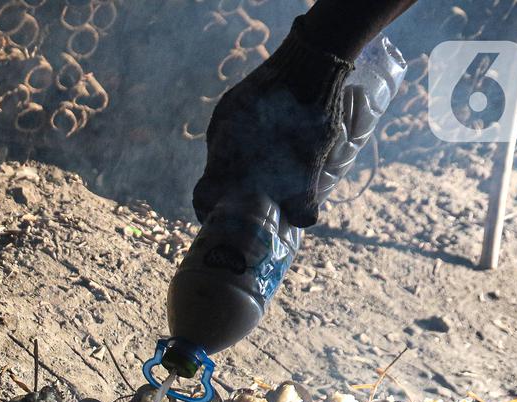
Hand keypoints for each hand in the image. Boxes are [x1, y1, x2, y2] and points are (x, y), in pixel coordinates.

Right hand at [193, 18, 353, 228]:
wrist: (312, 61)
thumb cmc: (309, 115)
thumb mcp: (311, 160)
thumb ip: (303, 196)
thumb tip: (301, 223)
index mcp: (226, 157)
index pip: (204, 195)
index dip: (211, 213)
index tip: (226, 224)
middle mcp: (218, 137)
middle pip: (218, 176)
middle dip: (233, 192)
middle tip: (257, 201)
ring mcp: (224, 117)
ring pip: (227, 153)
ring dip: (244, 166)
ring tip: (271, 170)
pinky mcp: (234, 102)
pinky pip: (235, 132)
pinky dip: (249, 144)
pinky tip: (271, 142)